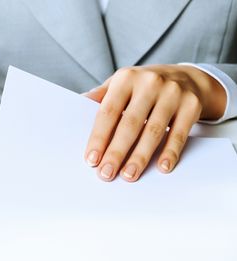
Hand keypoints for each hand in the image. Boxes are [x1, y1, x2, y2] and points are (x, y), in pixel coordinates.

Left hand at [83, 64, 225, 181]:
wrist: (186, 77)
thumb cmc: (143, 87)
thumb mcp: (120, 84)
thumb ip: (100, 97)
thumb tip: (75, 105)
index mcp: (125, 78)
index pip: (108, 112)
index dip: (99, 138)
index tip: (91, 160)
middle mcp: (150, 83)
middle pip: (130, 124)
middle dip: (116, 152)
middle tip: (106, 174)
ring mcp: (173, 93)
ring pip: (154, 131)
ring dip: (140, 156)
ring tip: (128, 175)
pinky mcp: (192, 105)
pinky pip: (179, 133)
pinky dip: (170, 152)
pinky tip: (161, 167)